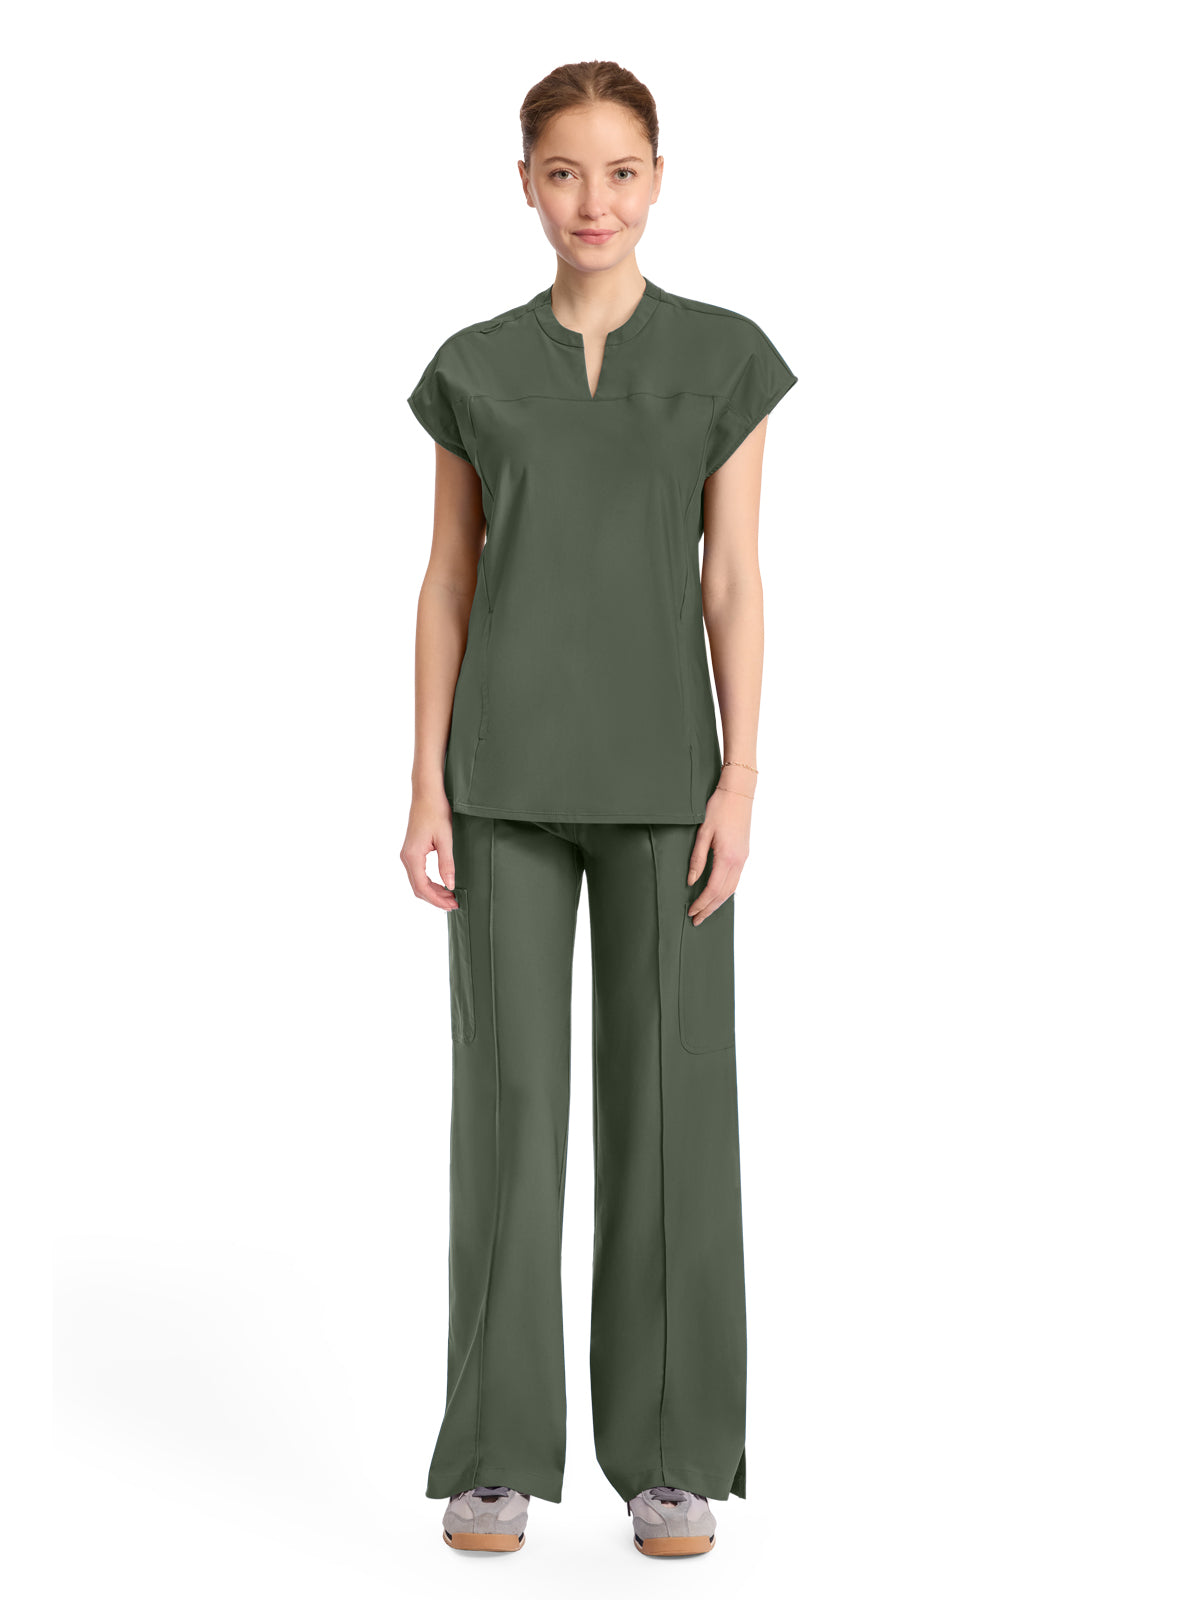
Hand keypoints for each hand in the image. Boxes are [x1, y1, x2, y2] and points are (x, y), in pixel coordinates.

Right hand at [400, 791, 458, 909]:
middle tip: (454, 904)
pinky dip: (429, 883)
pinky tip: (442, 884)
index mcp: (413, 856)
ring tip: (450, 897)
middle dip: (435, 899)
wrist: (426, 793)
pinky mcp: (412, 850)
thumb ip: (447, 863)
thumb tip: (450, 885)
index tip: (452, 905)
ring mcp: (407, 854)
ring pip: (417, 882)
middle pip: (418, 888)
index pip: (422, 887)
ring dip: (433, 892)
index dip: (437, 899)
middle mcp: (406, 857)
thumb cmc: (436, 811)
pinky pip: (418, 873)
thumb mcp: (446, 838)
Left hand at [686, 784, 751, 923]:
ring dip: (719, 902)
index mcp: (727, 857)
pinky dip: (726, 891)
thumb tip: (691, 880)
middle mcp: (738, 861)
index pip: (713, 889)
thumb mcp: (703, 833)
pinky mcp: (744, 853)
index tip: (691, 912)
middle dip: (710, 909)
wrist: (739, 792)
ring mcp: (743, 858)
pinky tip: (718, 894)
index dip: (701, 903)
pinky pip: (736, 879)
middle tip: (697, 920)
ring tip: (706, 911)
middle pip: (724, 894)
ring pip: (732, 888)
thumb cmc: (719, 808)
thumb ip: (697, 859)